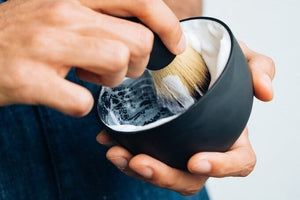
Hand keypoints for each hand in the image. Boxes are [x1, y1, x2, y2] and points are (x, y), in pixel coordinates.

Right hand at [0, 0, 184, 115]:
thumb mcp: (62, 8)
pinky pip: (82, 101)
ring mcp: (47, 45)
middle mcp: (63, 11)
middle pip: (138, 41)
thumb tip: (142, 32)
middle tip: (115, 68)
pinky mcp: (31, 79)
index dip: (167, 24)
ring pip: (117, 64)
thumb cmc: (24, 32)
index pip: (140, 0)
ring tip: (88, 77)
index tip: (176, 43)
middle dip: (136, 63)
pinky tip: (65, 95)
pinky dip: (79, 105)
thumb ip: (100, 15)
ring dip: (110, 81)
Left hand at [96, 42, 274, 194]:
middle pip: (191, 178)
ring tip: (116, 152)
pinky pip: (143, 155)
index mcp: (231, 135)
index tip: (195, 161)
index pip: (238, 162)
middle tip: (139, 161)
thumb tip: (266, 93)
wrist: (188, 56)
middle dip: (165, 175)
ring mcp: (179, 146)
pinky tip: (108, 138)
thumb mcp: (240, 58)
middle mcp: (205, 146)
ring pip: (162, 172)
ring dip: (137, 168)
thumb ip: (259, 69)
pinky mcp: (157, 140)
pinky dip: (124, 152)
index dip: (221, 167)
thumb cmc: (217, 61)